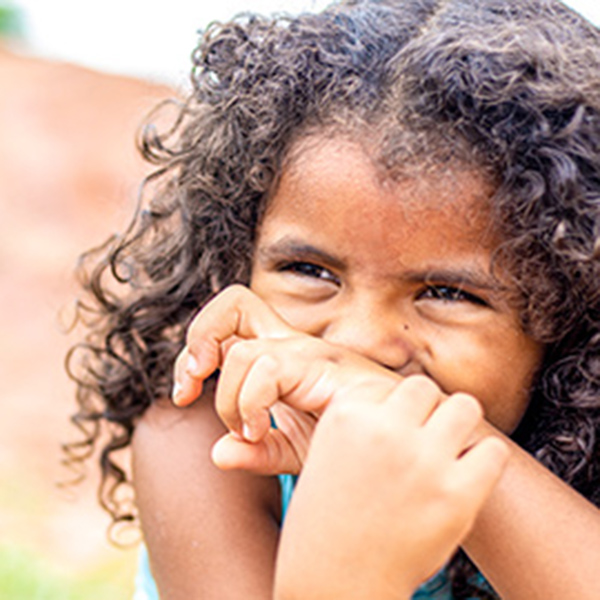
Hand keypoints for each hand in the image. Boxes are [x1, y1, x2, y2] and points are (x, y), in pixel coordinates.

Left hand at [172, 285, 397, 473]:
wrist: (395, 446)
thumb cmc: (348, 442)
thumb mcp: (292, 450)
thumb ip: (255, 451)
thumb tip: (218, 453)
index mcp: (279, 355)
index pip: (229, 323)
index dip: (195, 350)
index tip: (185, 393)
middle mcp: (291, 344)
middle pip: (234, 302)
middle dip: (198, 338)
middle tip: (191, 385)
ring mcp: (306, 350)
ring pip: (243, 348)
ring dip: (227, 398)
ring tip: (246, 429)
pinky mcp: (320, 363)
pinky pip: (268, 368)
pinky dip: (251, 404)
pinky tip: (262, 431)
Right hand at [275, 376, 509, 598]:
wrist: (335, 581)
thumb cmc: (330, 518)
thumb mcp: (326, 451)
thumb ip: (364, 418)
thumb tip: (412, 397)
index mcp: (347, 416)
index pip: (393, 386)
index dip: (397, 410)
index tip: (394, 433)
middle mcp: (385, 431)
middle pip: (427, 388)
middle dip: (428, 410)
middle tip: (423, 438)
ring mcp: (422, 462)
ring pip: (464, 406)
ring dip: (458, 425)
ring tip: (446, 452)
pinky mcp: (456, 496)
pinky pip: (492, 450)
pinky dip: (483, 460)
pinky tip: (465, 476)